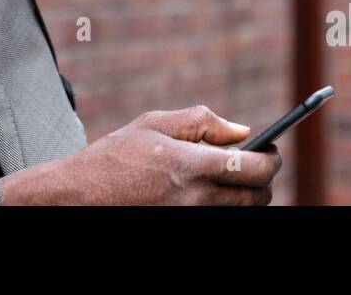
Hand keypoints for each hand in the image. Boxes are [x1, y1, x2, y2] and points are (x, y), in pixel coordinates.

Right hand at [0, 105, 281, 204]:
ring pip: (242, 213)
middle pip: (257, 197)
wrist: (79, 197)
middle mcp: (197, 199)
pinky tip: (210, 195)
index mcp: (192, 165)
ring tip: (231, 180)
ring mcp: (191, 221)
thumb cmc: (115, 156)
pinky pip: (220, 221)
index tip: (271, 152)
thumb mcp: (154, 123)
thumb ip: (203, 121)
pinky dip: (223, 208)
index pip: (257, 169)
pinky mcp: (183, 229)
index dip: (271, 160)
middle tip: (254, 166)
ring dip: (245, 196)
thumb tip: (243, 131)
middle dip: (263, 180)